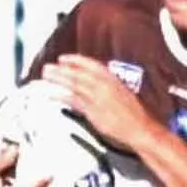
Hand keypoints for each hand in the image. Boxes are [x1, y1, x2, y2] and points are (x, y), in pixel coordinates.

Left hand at [40, 54, 155, 150]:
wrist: (140, 127)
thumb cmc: (133, 114)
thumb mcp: (121, 93)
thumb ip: (106, 86)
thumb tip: (90, 83)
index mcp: (112, 79)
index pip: (90, 65)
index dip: (75, 60)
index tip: (63, 58)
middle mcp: (104, 85)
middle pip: (78, 74)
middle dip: (61, 69)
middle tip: (48, 67)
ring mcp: (97, 98)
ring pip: (74, 84)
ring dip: (58, 79)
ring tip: (46, 76)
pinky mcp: (92, 111)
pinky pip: (73, 101)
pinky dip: (61, 96)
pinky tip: (51, 94)